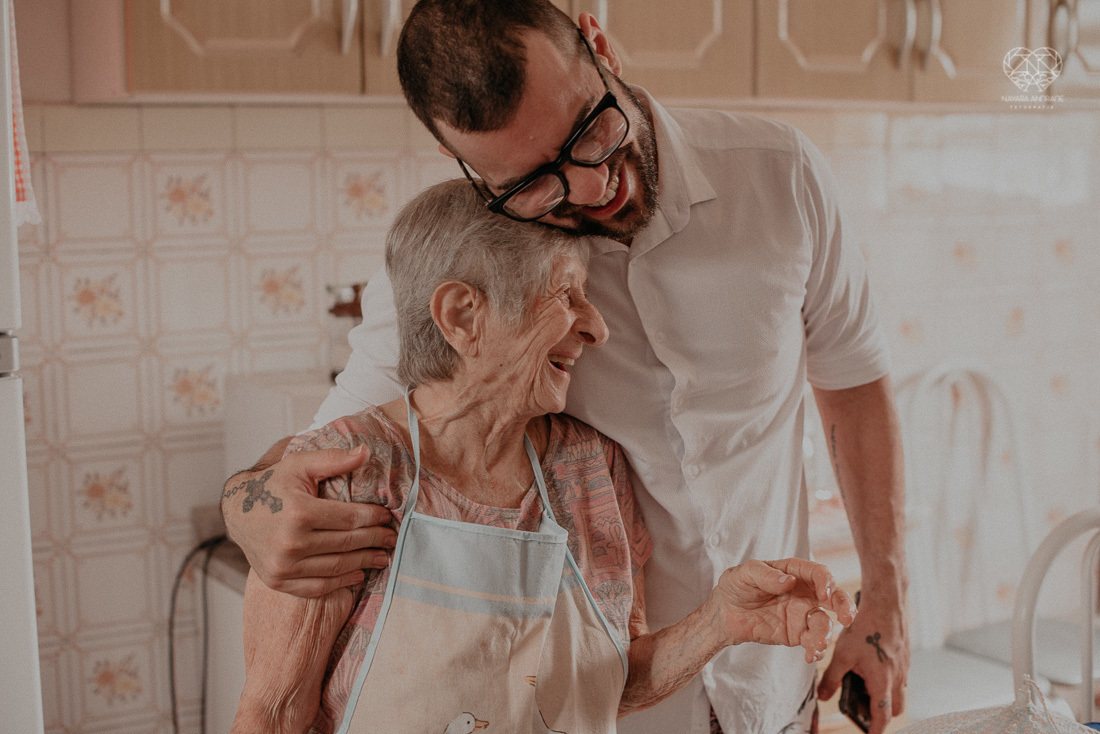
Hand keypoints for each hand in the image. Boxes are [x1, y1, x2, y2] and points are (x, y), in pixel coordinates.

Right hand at [222, 445, 396, 596]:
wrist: (237, 512)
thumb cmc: (273, 485)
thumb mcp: (301, 464)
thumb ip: (334, 459)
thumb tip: (366, 452)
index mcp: (299, 512)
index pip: (350, 519)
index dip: (374, 518)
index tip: (387, 517)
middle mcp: (291, 542)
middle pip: (347, 544)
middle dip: (375, 540)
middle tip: (392, 538)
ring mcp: (284, 566)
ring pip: (337, 567)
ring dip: (364, 562)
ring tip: (382, 557)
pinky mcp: (278, 581)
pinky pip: (318, 586)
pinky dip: (341, 582)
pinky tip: (358, 574)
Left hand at [710, 558, 855, 663]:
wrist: (725, 613)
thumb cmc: (736, 586)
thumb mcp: (744, 574)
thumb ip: (765, 575)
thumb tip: (789, 581)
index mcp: (794, 572)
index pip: (818, 573)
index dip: (825, 581)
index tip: (824, 593)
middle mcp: (804, 593)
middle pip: (833, 597)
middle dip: (844, 605)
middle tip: (847, 617)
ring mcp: (802, 615)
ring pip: (825, 623)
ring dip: (826, 634)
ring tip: (818, 644)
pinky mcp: (796, 634)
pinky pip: (812, 642)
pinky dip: (816, 650)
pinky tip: (810, 656)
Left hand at [818, 592, 908, 733]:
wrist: (886, 604)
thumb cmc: (865, 628)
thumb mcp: (842, 654)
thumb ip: (832, 678)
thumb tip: (823, 696)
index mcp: (882, 681)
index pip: (883, 716)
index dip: (876, 730)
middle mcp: (898, 678)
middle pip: (894, 708)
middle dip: (881, 714)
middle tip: (863, 710)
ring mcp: (903, 668)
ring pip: (898, 693)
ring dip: (884, 696)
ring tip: (863, 686)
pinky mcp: (904, 657)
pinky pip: (899, 677)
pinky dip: (887, 681)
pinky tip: (871, 668)